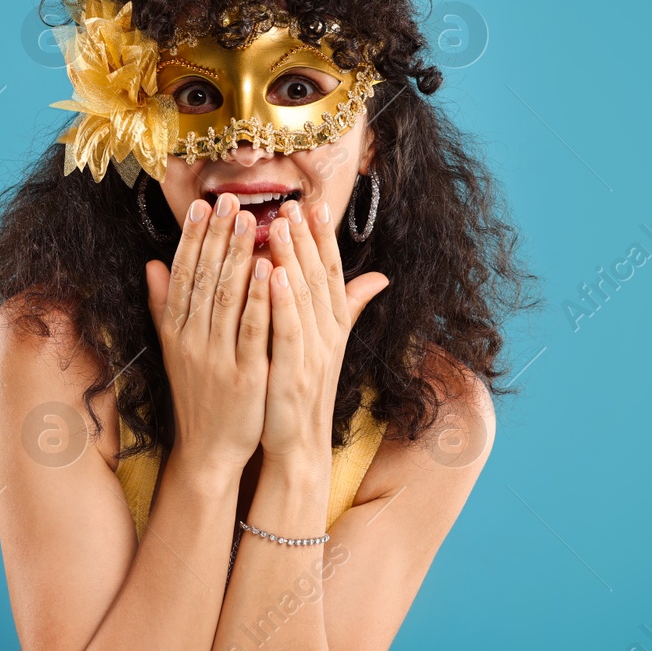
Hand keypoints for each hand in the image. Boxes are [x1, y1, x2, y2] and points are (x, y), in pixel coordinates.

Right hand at [145, 193, 272, 476]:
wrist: (210, 449)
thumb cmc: (199, 394)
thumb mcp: (175, 349)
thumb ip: (165, 306)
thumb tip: (152, 263)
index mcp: (176, 331)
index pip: (183, 275)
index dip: (192, 239)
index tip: (203, 206)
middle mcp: (191, 340)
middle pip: (203, 278)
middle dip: (216, 236)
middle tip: (229, 200)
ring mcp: (216, 358)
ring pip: (225, 297)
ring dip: (237, 255)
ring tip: (250, 220)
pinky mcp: (243, 376)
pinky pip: (251, 330)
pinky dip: (258, 297)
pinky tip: (268, 268)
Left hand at [261, 198, 389, 468]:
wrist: (296, 447)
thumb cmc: (302, 393)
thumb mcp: (327, 346)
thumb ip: (348, 308)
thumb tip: (380, 277)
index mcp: (333, 328)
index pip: (331, 275)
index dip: (324, 240)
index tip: (314, 206)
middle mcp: (328, 336)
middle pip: (320, 278)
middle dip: (308, 238)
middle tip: (294, 203)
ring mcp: (313, 354)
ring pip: (304, 297)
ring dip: (294, 258)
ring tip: (282, 224)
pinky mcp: (293, 373)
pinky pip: (288, 329)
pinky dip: (281, 300)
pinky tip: (271, 273)